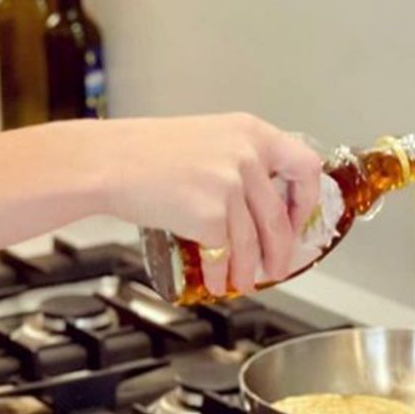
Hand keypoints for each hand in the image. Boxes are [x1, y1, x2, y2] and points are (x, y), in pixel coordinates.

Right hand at [97, 113, 322, 297]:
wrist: (108, 161)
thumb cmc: (144, 153)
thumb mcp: (206, 140)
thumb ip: (238, 162)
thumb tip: (259, 204)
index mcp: (250, 131)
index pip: (305, 166)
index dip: (306, 200)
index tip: (298, 219)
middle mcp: (247, 156)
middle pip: (279, 216)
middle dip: (280, 250)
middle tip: (277, 266)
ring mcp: (230, 185)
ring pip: (252, 241)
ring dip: (248, 269)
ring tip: (242, 282)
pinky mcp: (210, 214)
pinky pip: (224, 254)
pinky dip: (221, 273)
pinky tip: (216, 280)